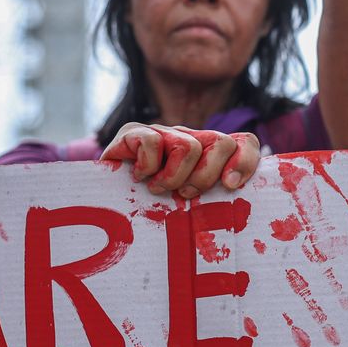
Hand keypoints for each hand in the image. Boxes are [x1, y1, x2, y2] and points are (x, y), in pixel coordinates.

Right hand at [100, 123, 260, 197]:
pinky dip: (147, 167)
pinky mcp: (133, 132)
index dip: (245, 161)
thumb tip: (239, 205)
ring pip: (189, 146)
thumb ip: (215, 202)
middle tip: (185, 195)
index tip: (231, 186)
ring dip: (174, 177)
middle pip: (222, 142)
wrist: (102, 202)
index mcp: (207, 154)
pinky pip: (152, 143)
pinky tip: (138, 177)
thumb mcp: (191, 210)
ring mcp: (161, 133)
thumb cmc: (154, 213)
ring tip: (157, 189)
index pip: (242, 141)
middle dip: (206, 177)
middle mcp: (188, 138)